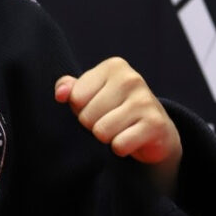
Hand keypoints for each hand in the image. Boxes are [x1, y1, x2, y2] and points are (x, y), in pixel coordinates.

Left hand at [54, 57, 181, 191]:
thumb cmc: (114, 108)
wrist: (155, 129)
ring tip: (120, 129)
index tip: (98, 106)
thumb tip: (60, 94)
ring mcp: (145, 101)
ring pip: (101, 132)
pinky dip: (121, 148)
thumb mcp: (89, 93)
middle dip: (93, 125)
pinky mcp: (155, 124)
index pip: (75, 98)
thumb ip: (69, 88)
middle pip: (87, 116)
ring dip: (107, 137)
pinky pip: (119, 145)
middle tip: (111, 120)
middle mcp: (131, 79)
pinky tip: (131, 139)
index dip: (81, 109)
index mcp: (113, 67)